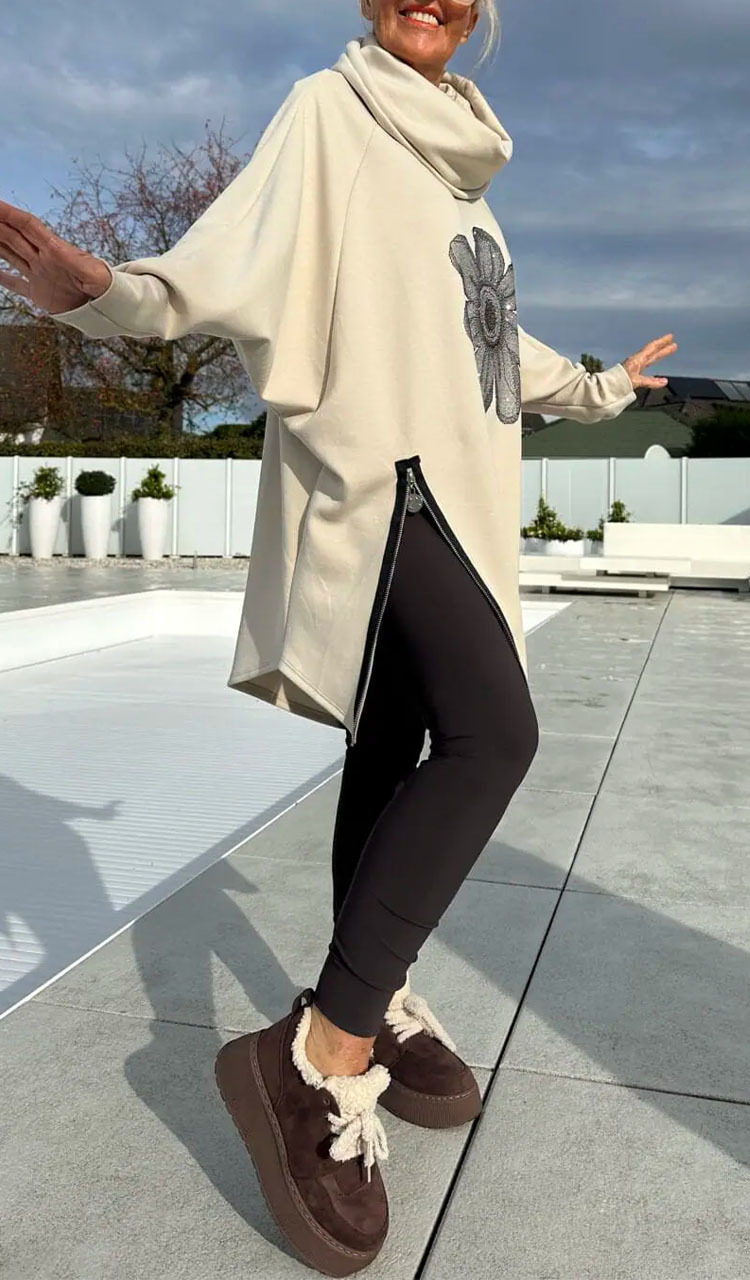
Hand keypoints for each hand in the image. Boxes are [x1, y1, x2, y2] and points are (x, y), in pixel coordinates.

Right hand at [0, 198, 111, 314]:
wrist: (111, 305)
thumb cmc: (107, 286)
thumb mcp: (94, 274)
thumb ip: (75, 262)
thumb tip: (55, 249)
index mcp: (55, 250)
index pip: (27, 226)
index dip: (8, 213)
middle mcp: (43, 259)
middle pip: (13, 236)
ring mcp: (40, 275)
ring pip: (11, 254)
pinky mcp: (40, 294)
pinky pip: (16, 284)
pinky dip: (3, 278)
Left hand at [622, 333, 677, 388]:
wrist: (605, 387)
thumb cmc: (618, 382)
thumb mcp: (636, 381)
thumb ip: (650, 381)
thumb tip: (664, 382)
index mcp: (637, 360)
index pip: (651, 348)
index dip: (661, 342)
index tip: (670, 337)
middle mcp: (636, 361)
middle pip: (652, 352)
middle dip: (663, 348)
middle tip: (673, 344)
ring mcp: (635, 367)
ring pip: (650, 358)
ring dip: (659, 354)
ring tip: (669, 350)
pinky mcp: (633, 374)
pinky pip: (646, 366)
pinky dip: (653, 367)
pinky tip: (658, 376)